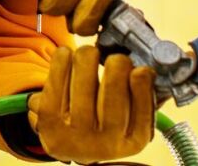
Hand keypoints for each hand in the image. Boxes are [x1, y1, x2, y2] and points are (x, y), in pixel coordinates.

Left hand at [28, 46, 155, 163]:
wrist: (67, 140)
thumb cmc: (105, 118)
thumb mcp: (130, 116)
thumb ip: (143, 95)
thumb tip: (148, 70)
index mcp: (132, 141)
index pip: (143, 110)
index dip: (142, 85)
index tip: (140, 68)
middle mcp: (105, 143)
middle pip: (114, 90)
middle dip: (117, 64)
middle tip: (115, 59)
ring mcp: (75, 133)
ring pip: (84, 75)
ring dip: (87, 56)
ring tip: (88, 55)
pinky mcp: (49, 119)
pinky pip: (57, 75)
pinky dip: (63, 58)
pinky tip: (66, 55)